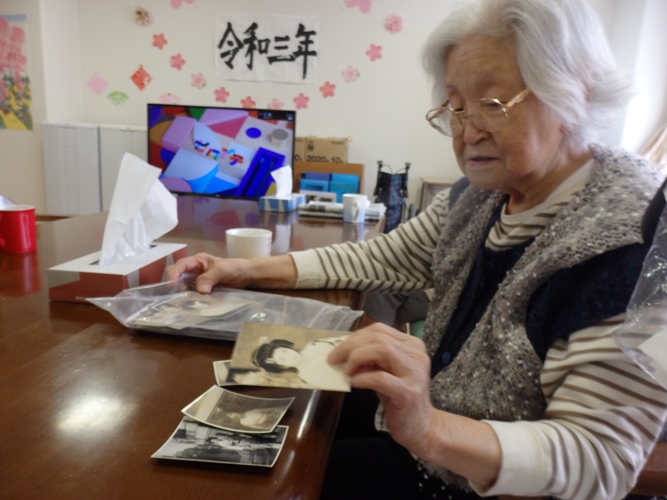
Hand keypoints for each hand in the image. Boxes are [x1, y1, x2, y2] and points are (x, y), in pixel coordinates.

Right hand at [166, 253, 297, 292]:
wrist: (247, 276)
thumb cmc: (234, 268)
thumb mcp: (222, 270)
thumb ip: (209, 278)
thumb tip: (200, 291)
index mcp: (198, 260)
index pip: (181, 264)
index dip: (175, 273)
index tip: (172, 284)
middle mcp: (195, 269)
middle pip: (178, 273)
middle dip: (174, 282)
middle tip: (176, 293)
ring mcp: (198, 279)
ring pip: (183, 284)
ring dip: (181, 291)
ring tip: (180, 300)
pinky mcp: (203, 289)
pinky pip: (192, 292)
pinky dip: (189, 297)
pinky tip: (189, 303)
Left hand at [328, 323, 435, 455]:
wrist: (421, 426)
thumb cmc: (399, 397)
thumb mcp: (385, 371)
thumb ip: (372, 358)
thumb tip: (344, 349)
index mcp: (412, 345)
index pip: (380, 330)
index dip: (356, 336)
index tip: (339, 348)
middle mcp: (417, 354)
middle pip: (378, 338)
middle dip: (350, 346)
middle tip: (334, 359)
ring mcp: (415, 372)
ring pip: (382, 351)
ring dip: (356, 358)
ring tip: (346, 371)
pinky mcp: (409, 392)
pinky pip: (380, 378)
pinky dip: (362, 378)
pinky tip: (353, 383)